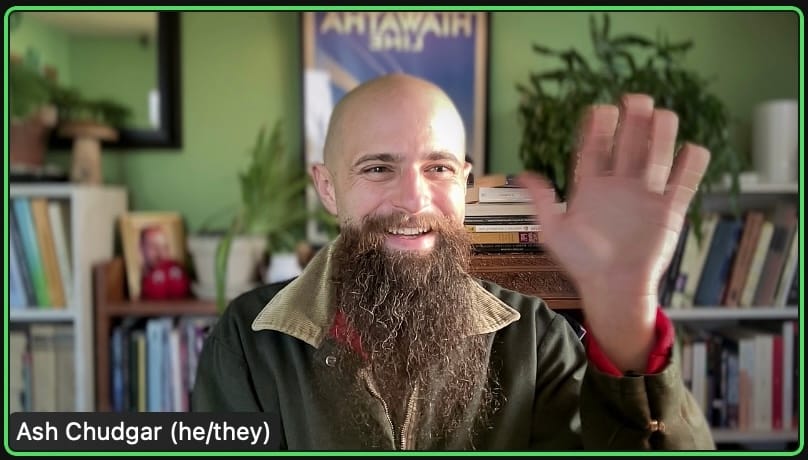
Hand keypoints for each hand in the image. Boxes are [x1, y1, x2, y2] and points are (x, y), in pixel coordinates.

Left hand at [517, 94, 709, 371]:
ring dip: (660, 136)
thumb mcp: (554, 232)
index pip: (595, 149)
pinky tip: (692, 150)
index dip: (598, 129)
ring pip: (656, 157)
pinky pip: (682, 183)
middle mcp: (619, 185)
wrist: (612, 287)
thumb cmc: (582, 263)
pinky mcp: (668, 210)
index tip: (601, 110)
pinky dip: (690, 166)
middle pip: (628, 145)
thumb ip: (541, 202)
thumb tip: (521, 176)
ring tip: (663, 115)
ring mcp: (645, 195)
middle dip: (632, 122)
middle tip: (636, 100)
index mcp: (591, 187)